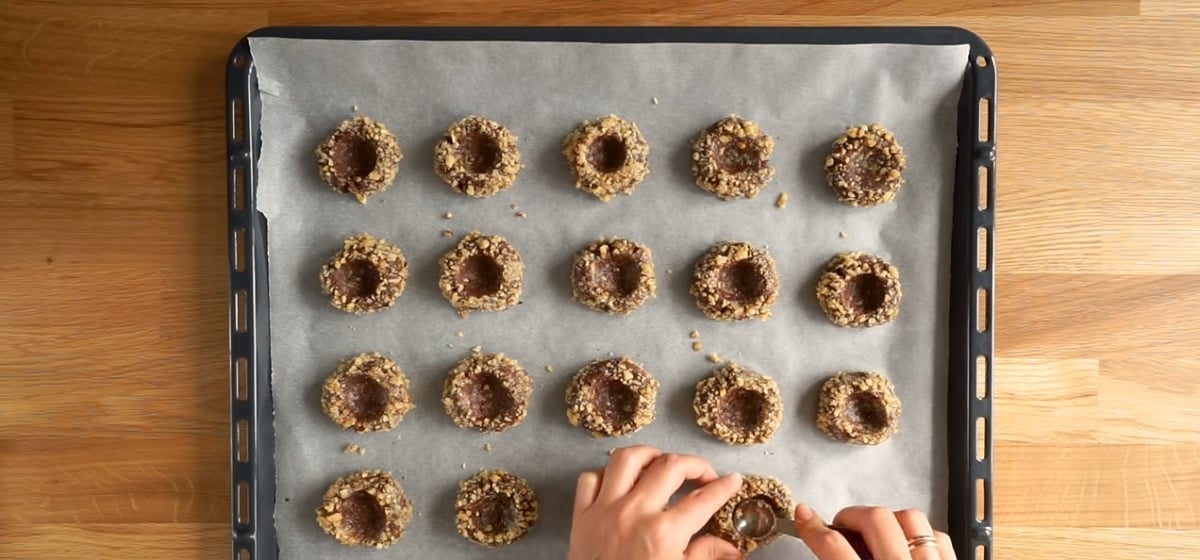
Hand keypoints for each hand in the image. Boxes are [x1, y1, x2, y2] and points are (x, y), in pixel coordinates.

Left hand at [567, 445, 744, 559]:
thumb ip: (706, 557)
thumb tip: (733, 550)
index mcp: (664, 533)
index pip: (703, 499)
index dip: (724, 487)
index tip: (732, 480)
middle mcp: (634, 513)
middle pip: (670, 466)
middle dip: (695, 464)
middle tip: (703, 474)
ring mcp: (604, 511)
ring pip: (627, 459)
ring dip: (649, 455)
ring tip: (662, 462)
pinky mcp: (581, 516)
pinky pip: (590, 479)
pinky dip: (606, 475)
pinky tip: (620, 482)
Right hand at [793, 504, 955, 559]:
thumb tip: (827, 544)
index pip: (835, 548)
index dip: (813, 529)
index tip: (804, 517)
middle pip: (876, 519)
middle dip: (852, 517)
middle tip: (841, 528)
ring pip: (910, 519)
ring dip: (888, 521)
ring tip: (875, 536)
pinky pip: (939, 536)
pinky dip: (920, 536)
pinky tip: (907, 547)